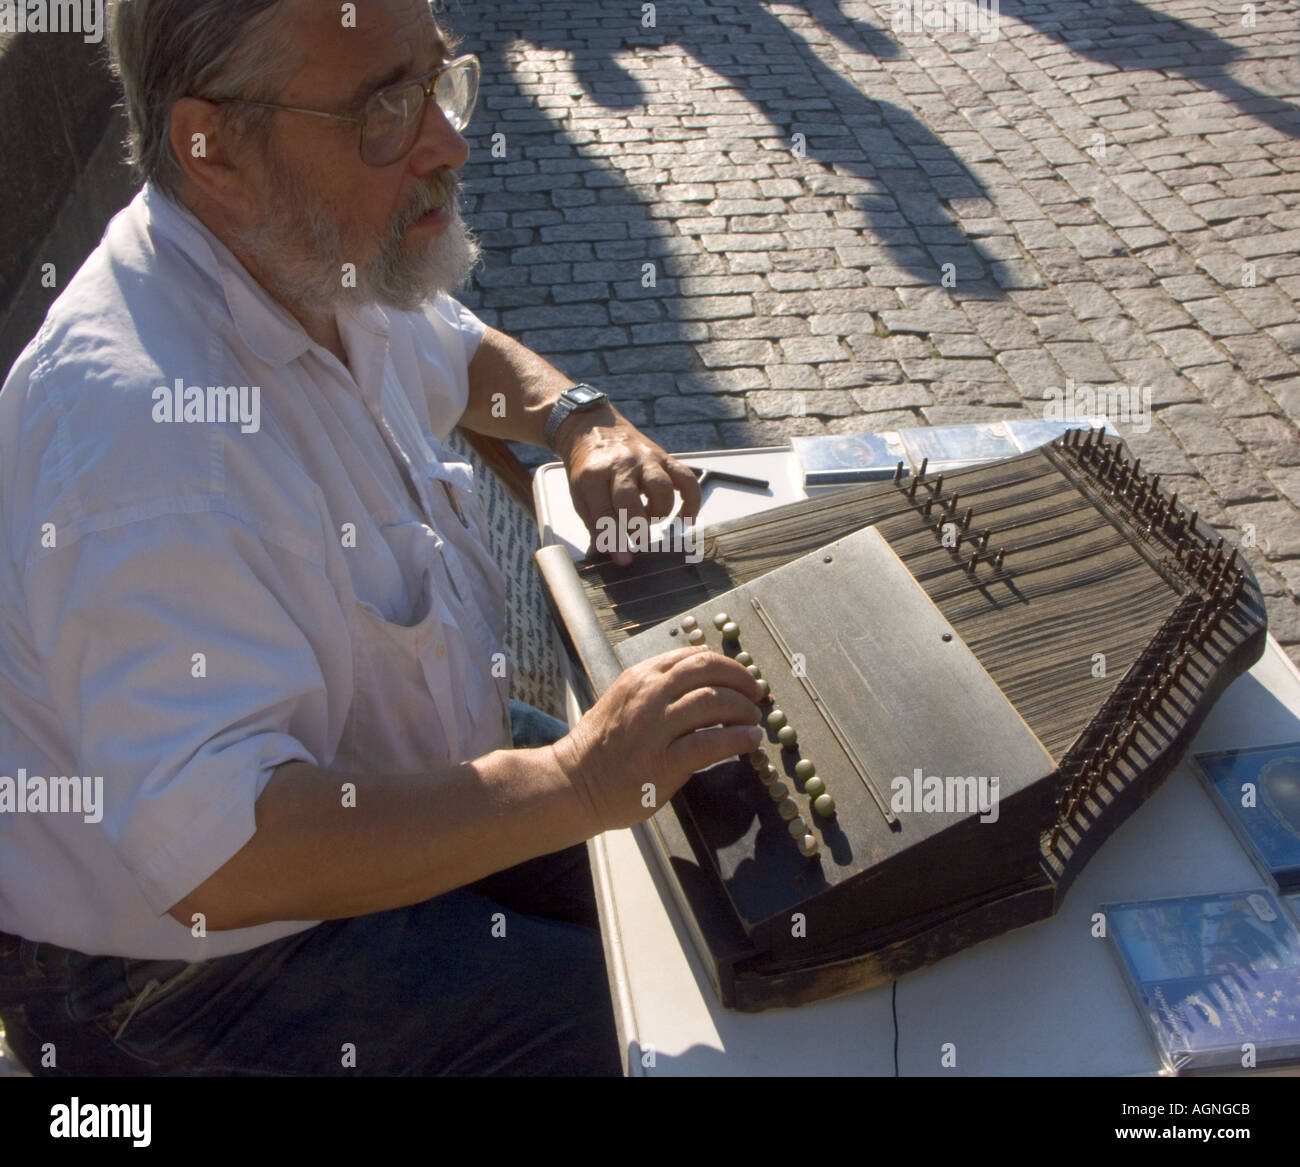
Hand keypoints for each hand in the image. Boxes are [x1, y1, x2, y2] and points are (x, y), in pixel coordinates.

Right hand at [550, 646, 765, 831]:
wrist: (573, 784)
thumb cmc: (601, 746)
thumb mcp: (624, 700)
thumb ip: (658, 686)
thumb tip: (703, 672)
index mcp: (640, 677)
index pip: (693, 657)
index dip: (726, 665)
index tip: (741, 679)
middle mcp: (648, 695)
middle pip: (708, 670)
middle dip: (740, 679)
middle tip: (756, 695)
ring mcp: (655, 728)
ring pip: (713, 702)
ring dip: (743, 709)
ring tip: (753, 721)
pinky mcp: (663, 762)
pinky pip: (710, 743)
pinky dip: (737, 738)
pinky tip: (750, 741)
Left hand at [556, 407, 702, 565]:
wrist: (594, 429)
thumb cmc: (589, 468)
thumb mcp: (581, 495)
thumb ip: (595, 525)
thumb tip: (602, 555)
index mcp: (592, 476)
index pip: (603, 513)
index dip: (613, 539)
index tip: (623, 561)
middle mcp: (620, 465)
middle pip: (630, 498)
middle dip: (637, 527)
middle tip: (640, 545)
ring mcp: (645, 460)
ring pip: (662, 488)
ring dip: (659, 512)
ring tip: (650, 521)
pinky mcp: (664, 458)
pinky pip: (686, 479)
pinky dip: (691, 501)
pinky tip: (687, 518)